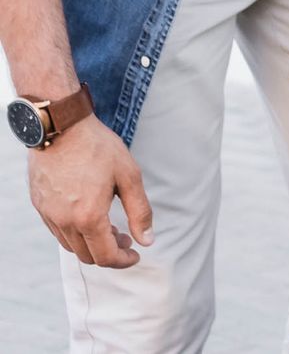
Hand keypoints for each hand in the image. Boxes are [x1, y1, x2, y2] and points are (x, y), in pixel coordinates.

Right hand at [28, 114, 153, 267]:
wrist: (62, 128)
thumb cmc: (98, 148)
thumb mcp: (129, 175)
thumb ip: (139, 211)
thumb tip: (147, 240)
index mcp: (89, 217)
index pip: (105, 256)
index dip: (123, 261)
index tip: (135, 254)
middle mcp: (65, 222)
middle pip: (87, 256)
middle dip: (110, 252)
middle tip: (125, 238)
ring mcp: (49, 216)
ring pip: (71, 246)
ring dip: (92, 244)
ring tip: (110, 227)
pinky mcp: (40, 207)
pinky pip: (58, 231)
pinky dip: (76, 233)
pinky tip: (88, 216)